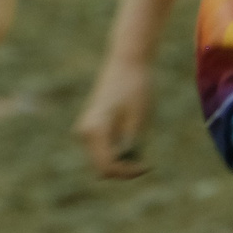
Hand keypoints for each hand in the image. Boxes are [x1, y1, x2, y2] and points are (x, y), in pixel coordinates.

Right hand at [74, 58, 154, 179]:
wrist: (127, 61)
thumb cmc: (136, 87)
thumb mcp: (138, 121)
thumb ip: (130, 148)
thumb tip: (123, 166)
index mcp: (95, 130)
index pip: (108, 166)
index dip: (128, 172)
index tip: (148, 166)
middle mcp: (84, 132)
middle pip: (102, 167)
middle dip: (123, 169)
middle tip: (146, 162)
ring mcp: (85, 128)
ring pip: (101, 159)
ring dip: (120, 161)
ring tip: (141, 151)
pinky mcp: (91, 125)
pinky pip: (101, 148)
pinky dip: (116, 151)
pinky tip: (133, 141)